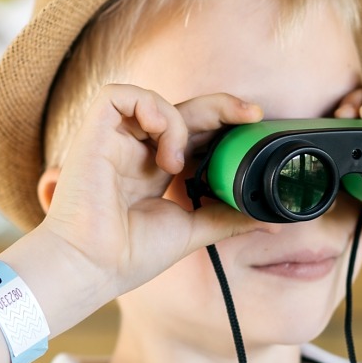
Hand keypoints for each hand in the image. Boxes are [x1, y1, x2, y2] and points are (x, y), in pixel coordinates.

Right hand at [34, 84, 278, 304]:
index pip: (193, 132)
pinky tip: (159, 140)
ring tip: (175, 163)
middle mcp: (135, 152)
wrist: (92, 267)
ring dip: (177, 123)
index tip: (254, 123)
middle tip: (249, 114)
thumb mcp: (191, 230)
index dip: (222, 122)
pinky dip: (147, 107)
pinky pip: (118, 95)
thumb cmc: (129, 255)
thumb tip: (268, 218)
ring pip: (153, 100)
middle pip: (182, 110)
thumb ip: (225, 218)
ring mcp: (113, 141)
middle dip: (220, 106)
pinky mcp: (92, 132)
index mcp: (154, 171)